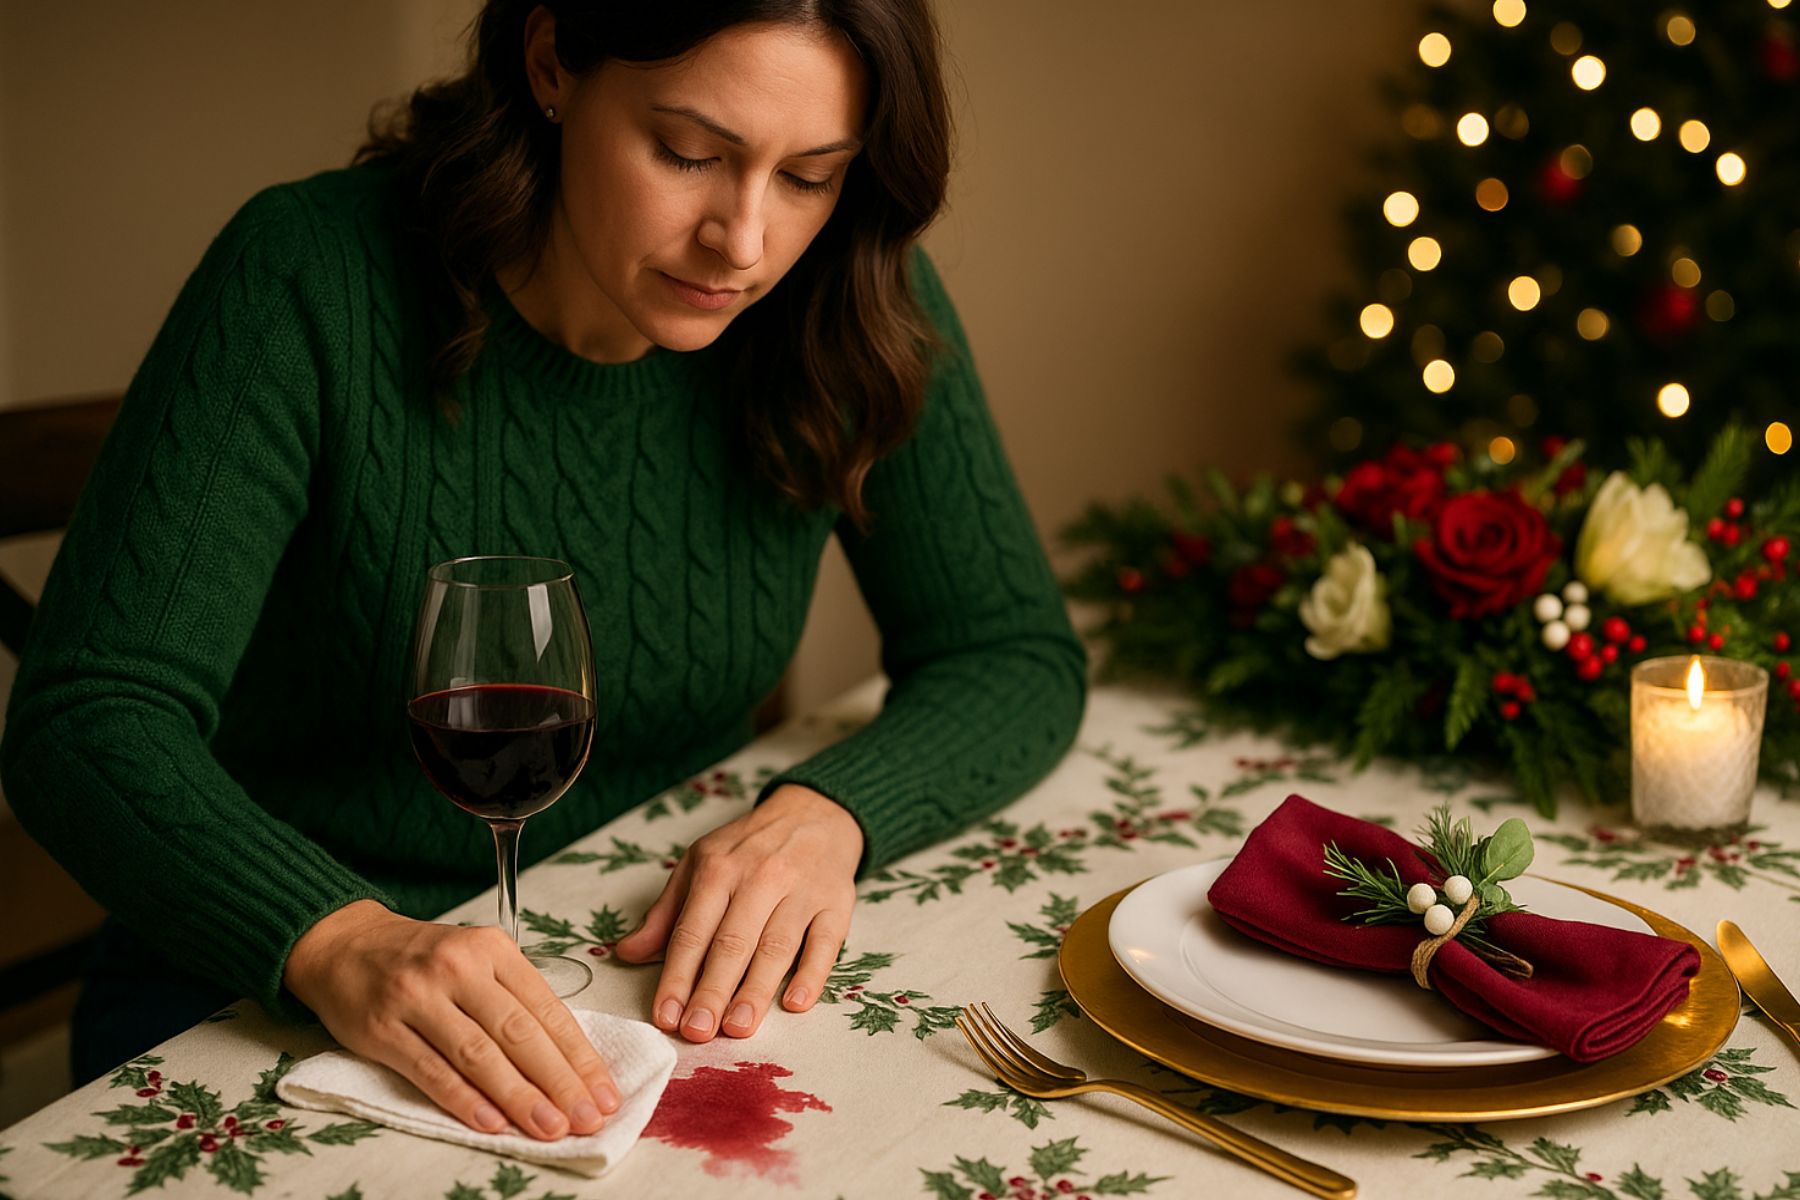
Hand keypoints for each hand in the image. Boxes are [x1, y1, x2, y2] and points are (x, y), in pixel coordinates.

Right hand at [283, 900, 620, 1139]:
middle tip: (587, 1118)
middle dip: (559, 1080)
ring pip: (478, 1054)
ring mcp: (418, 997)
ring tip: (550, 1127)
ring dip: (519, 1097)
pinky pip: (430, 1070)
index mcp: (493, 949)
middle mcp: (459, 968)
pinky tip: (491, 1122)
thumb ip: (515, 998)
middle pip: (518, 1032)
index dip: (579, 1055)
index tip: (603, 1091)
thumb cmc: (423, 958)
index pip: (547, 1008)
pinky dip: (463, 1099)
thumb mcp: (476, 958)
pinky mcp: (382, 1029)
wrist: (345, 942)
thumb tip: (566, 1061)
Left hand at [613, 784, 861, 1041]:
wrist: (814, 813)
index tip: (665, 1016)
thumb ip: (665, 913)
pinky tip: (796, 1003)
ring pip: (776, 946)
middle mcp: (760, 878)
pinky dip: (812, 974)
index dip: (677, 976)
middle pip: (732, 943)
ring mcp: (802, 891)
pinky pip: (825, 943)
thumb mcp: (699, 865)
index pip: (692, 931)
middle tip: (697, 1031)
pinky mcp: (837, 903)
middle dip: (712, 991)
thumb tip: (628, 953)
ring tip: (737, 1028)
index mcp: (718, 869)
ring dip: (756, 990)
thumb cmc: (748, 848)